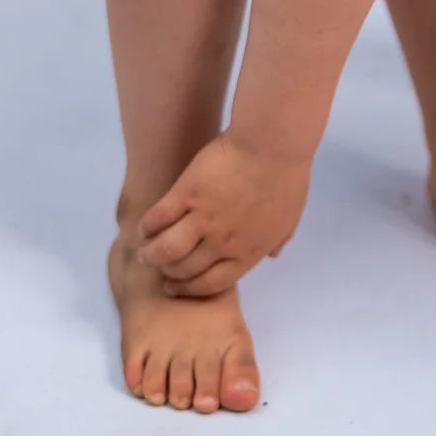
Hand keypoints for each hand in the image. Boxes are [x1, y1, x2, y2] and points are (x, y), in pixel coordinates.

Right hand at [135, 130, 311, 296]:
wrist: (272, 146)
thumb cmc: (288, 177)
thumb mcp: (291, 217)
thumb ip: (277, 239)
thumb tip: (271, 255)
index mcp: (247, 252)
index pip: (212, 283)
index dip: (190, 289)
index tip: (175, 287)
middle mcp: (221, 243)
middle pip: (185, 269)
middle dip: (169, 273)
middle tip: (159, 268)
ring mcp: (201, 219)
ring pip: (166, 249)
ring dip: (152, 255)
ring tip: (144, 253)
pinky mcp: (185, 193)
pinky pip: (159, 217)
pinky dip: (148, 226)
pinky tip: (144, 226)